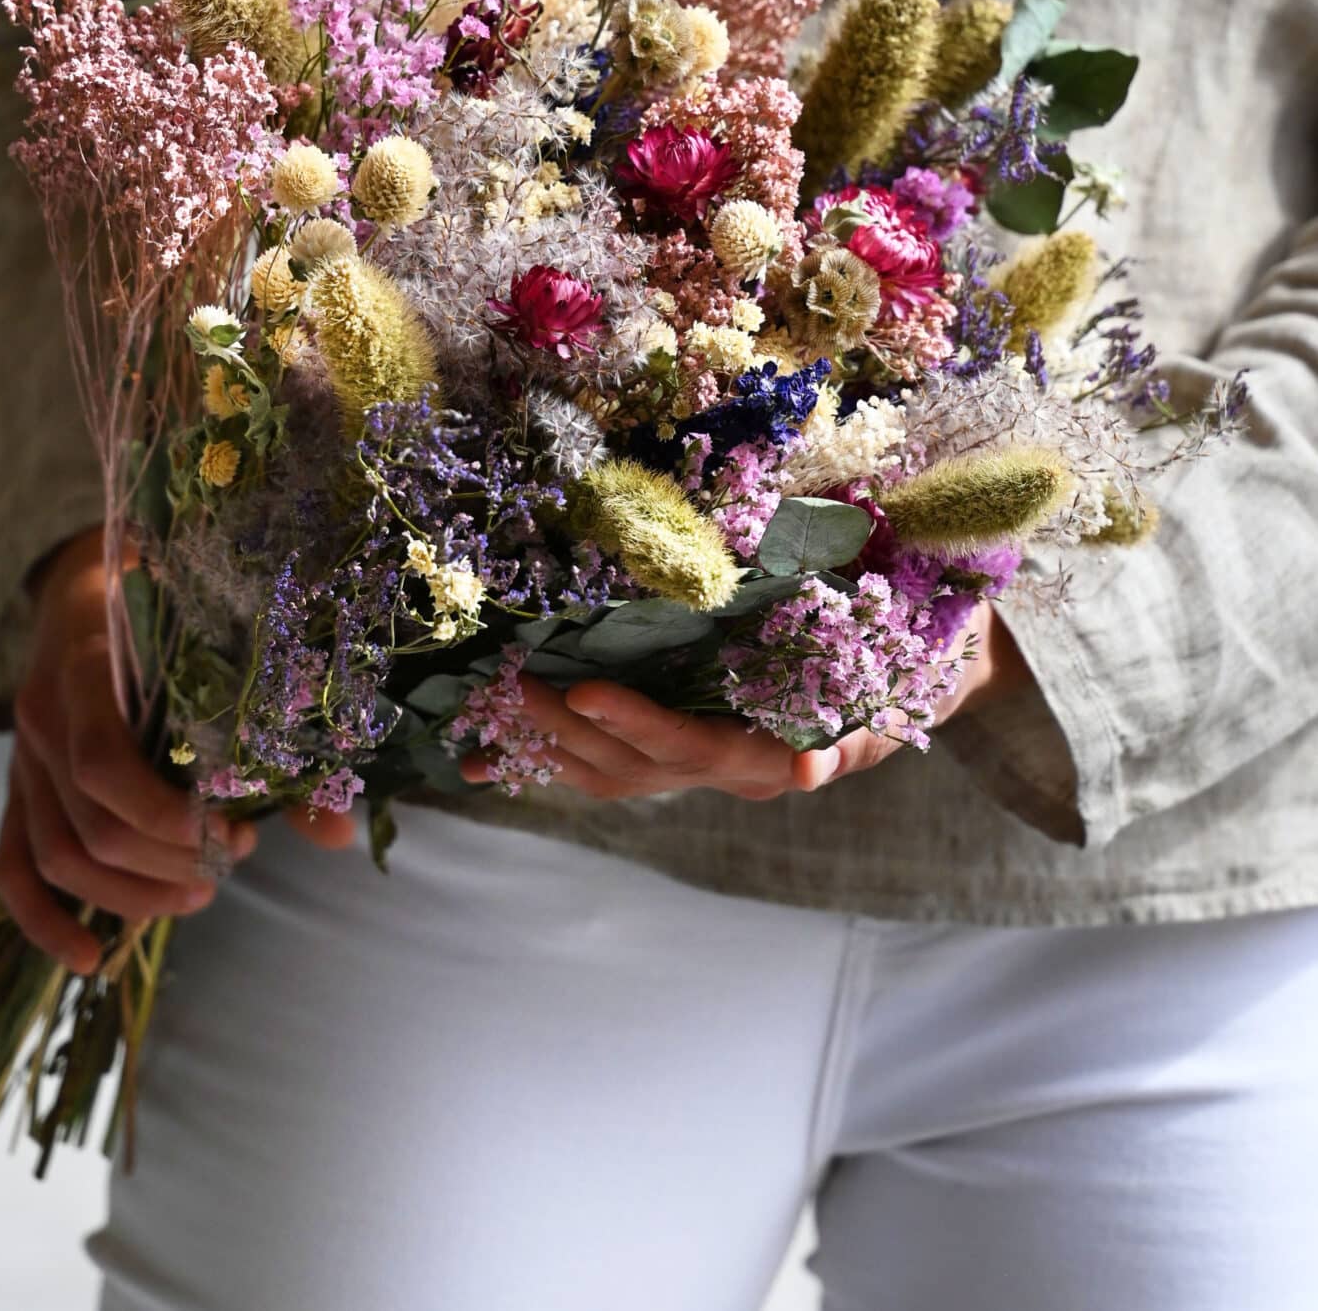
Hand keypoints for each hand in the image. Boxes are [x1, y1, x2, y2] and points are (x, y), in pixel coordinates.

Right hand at [0, 528, 258, 973]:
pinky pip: (11, 866)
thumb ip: (275, 737)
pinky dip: (43, 921)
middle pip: (89, 827)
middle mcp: (43, 717)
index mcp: (88, 667)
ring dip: (126, 895)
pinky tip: (87, 957)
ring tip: (195, 894)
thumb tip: (338, 835)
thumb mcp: (221, 644)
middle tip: (228, 864)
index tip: (230, 835)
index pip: (104, 767)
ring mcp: (21, 758)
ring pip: (55, 856)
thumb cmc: (168, 607)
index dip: (164, 820)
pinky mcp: (16, 789)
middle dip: (164, 862)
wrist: (85, 577)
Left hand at [457, 601, 1032, 801]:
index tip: (590, 693)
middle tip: (516, 679)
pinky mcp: (688, 747)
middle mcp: (744, 770)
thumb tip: (803, 774)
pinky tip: (489, 752)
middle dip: (573, 727)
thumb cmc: (928, 648)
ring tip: (487, 711)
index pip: (704, 749)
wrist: (937, 668)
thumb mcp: (921, 658)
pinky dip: (552, 757)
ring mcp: (713, 762)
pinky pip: (611, 767)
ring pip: (617, 776)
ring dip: (550, 745)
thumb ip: (867, 711)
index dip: (644, 726)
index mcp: (790, 750)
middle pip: (643, 768)